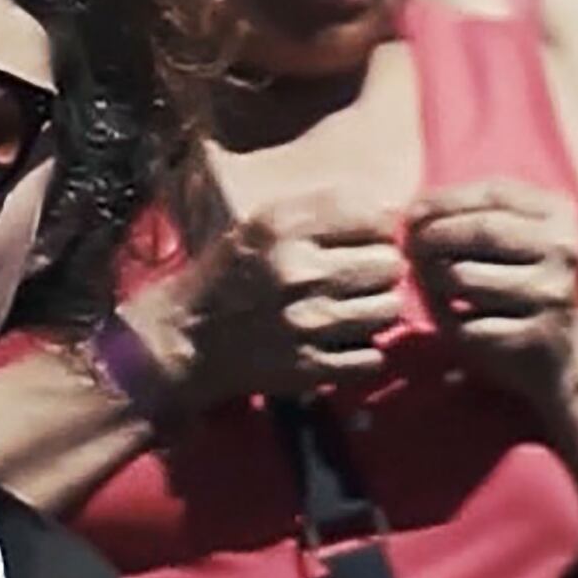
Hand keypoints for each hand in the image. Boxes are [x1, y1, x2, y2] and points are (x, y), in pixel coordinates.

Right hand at [155, 192, 406, 406]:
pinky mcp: (309, 366)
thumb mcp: (261, 224)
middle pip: (389, 265)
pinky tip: (344, 345)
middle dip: (380, 272)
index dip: (378, 234)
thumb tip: (390, 214)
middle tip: (359, 281)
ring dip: (377, 313)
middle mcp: (299, 271)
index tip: (365, 245)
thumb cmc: (229, 275)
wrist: (187, 338)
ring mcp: (307, 322)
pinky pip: (373, 358)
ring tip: (354, 312)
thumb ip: (319, 211)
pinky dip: (365, 354)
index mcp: (285, 228)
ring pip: (389, 310)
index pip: (373, 220)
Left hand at [408, 179, 577, 410]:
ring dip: (435, 280)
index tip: (411, 211)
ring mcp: (553, 291)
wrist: (566, 354)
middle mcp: (563, 248)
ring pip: (467, 276)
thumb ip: (464, 218)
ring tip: (433, 284)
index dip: (445, 198)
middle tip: (408, 247)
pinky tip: (458, 319)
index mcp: (559, 214)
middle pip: (482, 229)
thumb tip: (406, 213)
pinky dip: (452, 320)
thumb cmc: (519, 287)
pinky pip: (471, 321)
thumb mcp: (505, 241)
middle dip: (433, 235)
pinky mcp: (537, 333)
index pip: (494, 192)